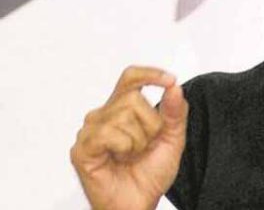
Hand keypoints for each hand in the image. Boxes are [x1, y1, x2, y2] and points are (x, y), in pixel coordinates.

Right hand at [70, 66, 188, 209]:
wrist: (138, 202)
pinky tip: (119, 158)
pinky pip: (108, 132)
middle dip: (151, 123)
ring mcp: (91, 130)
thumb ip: (175, 112)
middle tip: (145, 145)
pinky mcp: (82, 148)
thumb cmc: (150, 172)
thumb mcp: (173, 139)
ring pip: (123, 115)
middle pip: (133, 97)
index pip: (131, 77)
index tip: (169, 80)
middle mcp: (104, 114)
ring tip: (131, 155)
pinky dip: (124, 146)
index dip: (149, 73)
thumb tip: (174, 87)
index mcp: (123, 108)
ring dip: (138, 140)